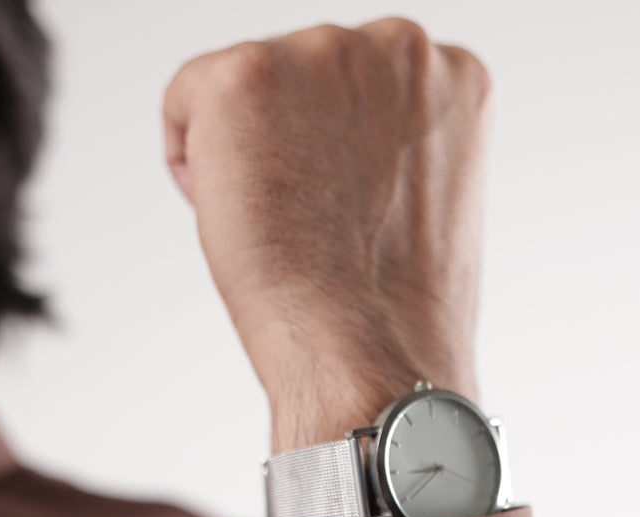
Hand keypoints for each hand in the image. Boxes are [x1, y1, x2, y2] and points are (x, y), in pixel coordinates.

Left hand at [163, 17, 493, 447]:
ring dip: (252, 157)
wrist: (361, 349)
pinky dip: (196, 167)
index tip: (355, 213)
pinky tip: (247, 217)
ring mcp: (319, 53)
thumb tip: (341, 147)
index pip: (363, 88)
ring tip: (292, 227)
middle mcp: (395, 44)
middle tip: (321, 229)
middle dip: (298, 148)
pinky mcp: (245, 74)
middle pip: (305, 81)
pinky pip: (187, 103)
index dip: (345, 160)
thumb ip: (396, 144)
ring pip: (249, 94)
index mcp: (452, 76)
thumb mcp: (429, 201)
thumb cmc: (395, 308)